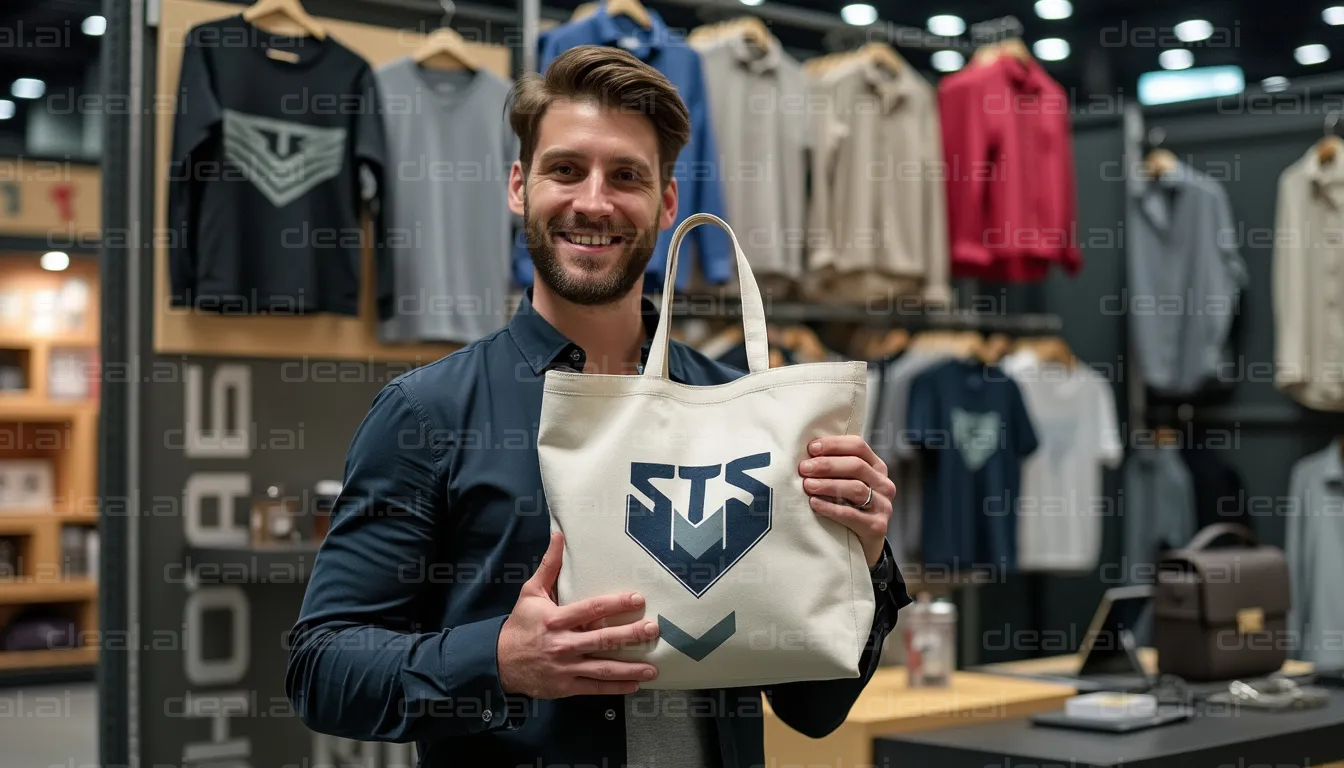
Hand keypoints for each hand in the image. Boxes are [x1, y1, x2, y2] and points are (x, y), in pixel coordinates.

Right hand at [497, 532, 659, 698]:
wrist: (500, 661)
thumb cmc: (521, 623)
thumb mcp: (530, 592)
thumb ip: (549, 565)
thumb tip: (559, 535)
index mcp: (555, 619)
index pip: (591, 609)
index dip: (616, 604)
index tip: (638, 599)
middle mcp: (563, 643)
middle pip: (602, 639)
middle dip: (630, 635)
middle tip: (653, 630)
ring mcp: (565, 667)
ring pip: (602, 667)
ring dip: (629, 669)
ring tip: (652, 669)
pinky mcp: (566, 686)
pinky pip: (594, 687)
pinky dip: (615, 687)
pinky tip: (634, 685)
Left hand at [798, 436, 895, 567]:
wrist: (863, 543)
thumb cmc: (849, 506)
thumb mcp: (848, 482)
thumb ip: (835, 467)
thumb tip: (806, 452)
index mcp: (876, 467)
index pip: (858, 446)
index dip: (834, 444)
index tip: (811, 448)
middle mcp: (883, 484)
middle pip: (856, 466)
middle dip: (827, 465)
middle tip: (804, 468)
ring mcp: (883, 505)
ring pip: (855, 488)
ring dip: (828, 485)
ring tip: (807, 486)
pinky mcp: (876, 526)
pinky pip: (851, 514)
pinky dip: (830, 508)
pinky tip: (814, 503)